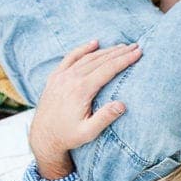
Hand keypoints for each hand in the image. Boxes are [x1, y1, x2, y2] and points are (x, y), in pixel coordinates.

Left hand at [29, 40, 141, 178]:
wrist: (43, 137)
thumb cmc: (68, 136)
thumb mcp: (88, 132)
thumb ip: (105, 118)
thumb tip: (122, 104)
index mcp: (81, 90)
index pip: (108, 69)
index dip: (125, 60)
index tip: (138, 53)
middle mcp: (71, 79)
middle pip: (100, 60)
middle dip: (119, 52)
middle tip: (135, 46)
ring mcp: (61, 76)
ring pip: (87, 57)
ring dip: (106, 50)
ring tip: (121, 47)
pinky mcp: (55, 77)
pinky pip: (70, 58)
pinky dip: (83, 49)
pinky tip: (93, 43)